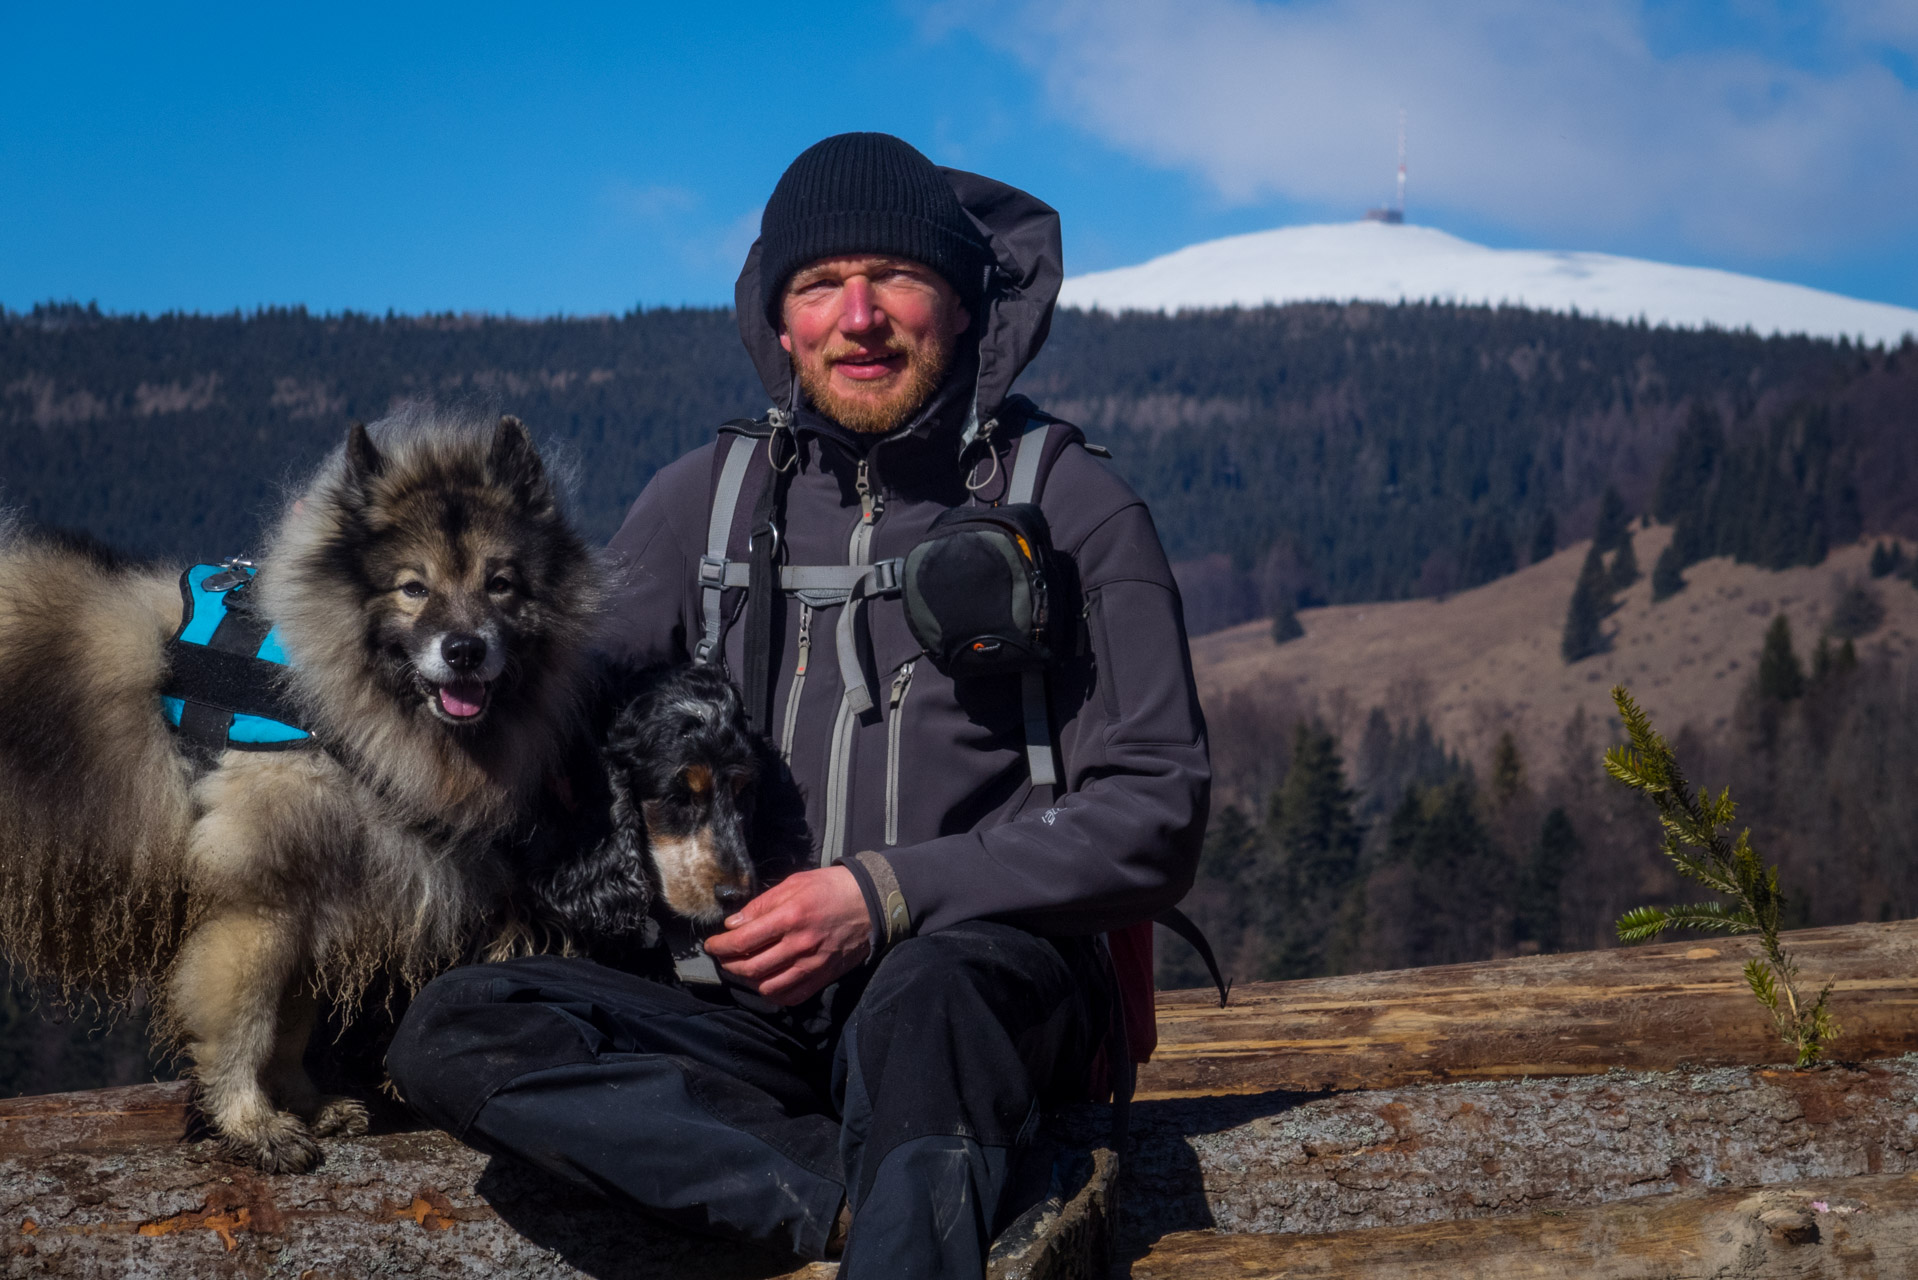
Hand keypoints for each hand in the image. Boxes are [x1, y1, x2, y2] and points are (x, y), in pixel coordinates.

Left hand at [704, 866, 872, 1005]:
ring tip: (743, 968)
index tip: (711, 944)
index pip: (743, 940)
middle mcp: (799, 945)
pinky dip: (773, 993)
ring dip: (748, 980)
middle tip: (723, 957)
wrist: (871, 903)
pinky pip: (791, 996)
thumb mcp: (794, 883)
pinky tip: (767, 982)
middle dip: (728, 964)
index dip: (720, 946)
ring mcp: (812, 965)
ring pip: (767, 986)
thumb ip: (761, 904)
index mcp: (790, 917)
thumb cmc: (831, 888)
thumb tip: (734, 923)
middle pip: (751, 967)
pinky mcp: (823, 977)